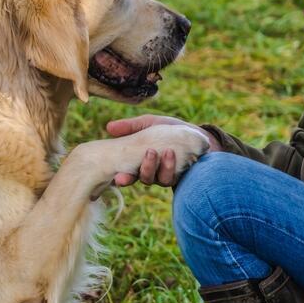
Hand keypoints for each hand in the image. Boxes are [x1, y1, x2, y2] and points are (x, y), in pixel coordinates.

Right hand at [106, 114, 220, 186]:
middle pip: (141, 179)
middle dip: (138, 175)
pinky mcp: (178, 177)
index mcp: (138, 161)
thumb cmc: (168, 129)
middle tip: (143, 159)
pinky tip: (172, 153)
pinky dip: (171, 166)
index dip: (122, 178)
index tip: (117, 178)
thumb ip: (131, 126)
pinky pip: (173, 178)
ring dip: (158, 166)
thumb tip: (109, 127)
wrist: (194, 135)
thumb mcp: (149, 123)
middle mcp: (150, 172)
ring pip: (157, 179)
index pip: (126, 173)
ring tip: (164, 151)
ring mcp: (164, 176)